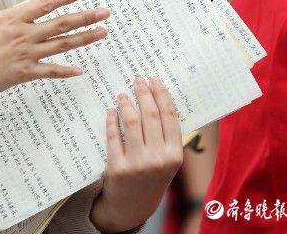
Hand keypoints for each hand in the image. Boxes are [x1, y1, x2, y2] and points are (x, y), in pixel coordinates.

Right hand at [0, 0, 108, 98]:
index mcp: (11, 18)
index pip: (46, 2)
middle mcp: (24, 33)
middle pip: (62, 23)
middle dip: (86, 16)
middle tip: (105, 12)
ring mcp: (27, 54)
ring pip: (62, 44)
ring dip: (85, 38)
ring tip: (103, 32)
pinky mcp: (25, 73)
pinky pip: (51, 71)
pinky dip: (66, 71)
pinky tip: (80, 70)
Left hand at [91, 76, 183, 232]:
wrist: (132, 207)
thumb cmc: (151, 177)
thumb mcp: (167, 160)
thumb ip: (166, 136)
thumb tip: (158, 98)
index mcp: (175, 154)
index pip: (170, 117)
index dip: (161, 95)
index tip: (154, 79)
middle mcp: (159, 158)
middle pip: (151, 116)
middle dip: (144, 93)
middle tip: (137, 79)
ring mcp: (138, 164)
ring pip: (132, 123)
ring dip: (126, 104)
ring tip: (122, 94)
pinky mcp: (118, 168)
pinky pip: (113, 137)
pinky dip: (111, 121)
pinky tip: (111, 111)